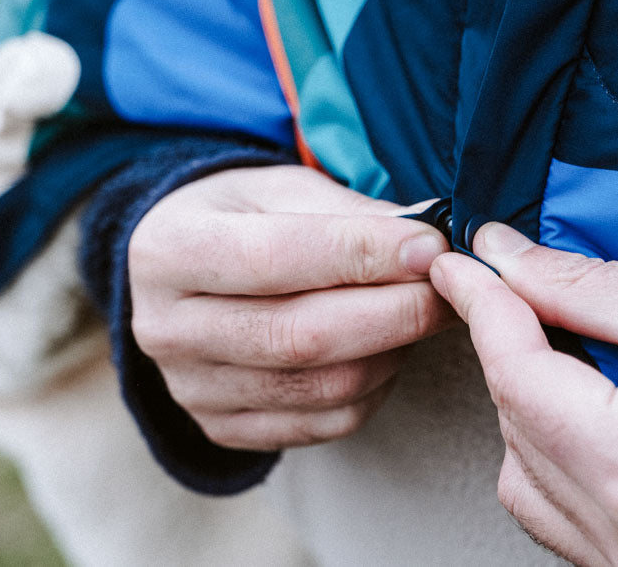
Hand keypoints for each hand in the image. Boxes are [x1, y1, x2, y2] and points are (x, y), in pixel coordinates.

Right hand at [129, 165, 454, 450]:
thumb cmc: (234, 218)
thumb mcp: (277, 188)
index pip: (275, 257)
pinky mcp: (222, 428)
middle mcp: (166, 327)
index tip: (430, 246)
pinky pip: (324, 424)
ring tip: (419, 313)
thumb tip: (429, 235)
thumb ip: (347, 211)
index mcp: (168, 250)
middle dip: (396, 311)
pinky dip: (374, 391)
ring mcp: (191, 388)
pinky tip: (385, 352)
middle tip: (451, 288)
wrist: (175, 273)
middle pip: (302, 335)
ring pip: (322, 387)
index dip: (362, 253)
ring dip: (393, 351)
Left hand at [430, 222, 617, 565]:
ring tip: (586, 361)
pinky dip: (557, 457)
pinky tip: (596, 417)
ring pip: (523, 476)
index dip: (481, 307)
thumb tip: (503, 262)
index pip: (515, 376)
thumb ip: (584, 288)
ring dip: (532, 408)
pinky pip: (559, 515)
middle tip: (537, 296)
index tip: (458, 266)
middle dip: (515, 352)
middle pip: (514, 426)